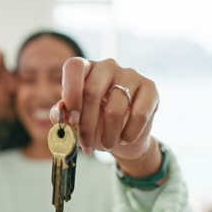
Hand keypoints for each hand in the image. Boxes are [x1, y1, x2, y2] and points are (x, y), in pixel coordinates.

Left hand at [51, 58, 161, 176]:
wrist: (124, 137)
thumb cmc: (94, 124)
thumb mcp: (73, 122)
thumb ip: (61, 115)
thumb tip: (61, 110)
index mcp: (84, 69)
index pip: (74, 67)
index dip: (70, 91)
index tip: (71, 117)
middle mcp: (106, 66)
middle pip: (92, 92)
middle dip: (86, 125)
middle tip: (86, 145)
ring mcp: (129, 75)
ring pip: (115, 108)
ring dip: (108, 135)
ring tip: (105, 145)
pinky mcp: (150, 88)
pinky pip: (139, 114)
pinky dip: (129, 133)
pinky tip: (124, 139)